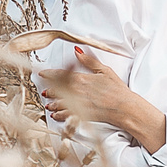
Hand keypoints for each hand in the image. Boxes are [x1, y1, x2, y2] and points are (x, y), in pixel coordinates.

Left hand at [39, 47, 165, 150]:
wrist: (124, 107)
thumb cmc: (117, 89)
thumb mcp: (104, 70)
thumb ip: (89, 61)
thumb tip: (77, 50)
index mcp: (81, 78)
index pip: (60, 74)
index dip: (49, 74)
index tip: (42, 73)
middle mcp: (76, 91)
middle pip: (57, 89)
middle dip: (49, 90)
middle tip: (45, 91)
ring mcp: (77, 104)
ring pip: (59, 103)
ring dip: (52, 103)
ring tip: (49, 104)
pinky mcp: (80, 115)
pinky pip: (65, 115)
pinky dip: (59, 115)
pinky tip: (55, 115)